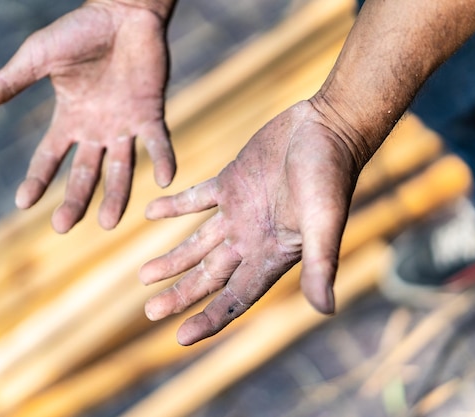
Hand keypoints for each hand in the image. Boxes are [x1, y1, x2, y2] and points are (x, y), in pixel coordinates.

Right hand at [0, 1, 174, 231]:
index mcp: (69, 119)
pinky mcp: (150, 113)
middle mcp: (97, 129)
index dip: (37, 180)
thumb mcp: (40, 56)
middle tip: (64, 226)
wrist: (122, 13)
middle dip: (75, 199)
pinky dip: (162, 159)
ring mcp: (125, 124)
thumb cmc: (80, 31)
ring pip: (121, 167)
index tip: (23, 203)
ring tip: (108, 223)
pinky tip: (164, 179)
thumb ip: (12, 80)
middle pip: (85, 173)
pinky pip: (158, 142)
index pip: (49, 157)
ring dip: (116, 194)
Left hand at [139, 100, 362, 344]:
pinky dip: (175, 206)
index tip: (180, 336)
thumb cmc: (330, 174)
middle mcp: (253, 238)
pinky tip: (151, 212)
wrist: (328, 126)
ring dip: (174, 259)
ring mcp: (239, 210)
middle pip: (211, 276)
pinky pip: (197, 199)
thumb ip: (320, 262)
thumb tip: (325, 310)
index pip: (236, 296)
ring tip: (144, 275)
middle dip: (181, 294)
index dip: (210, 318)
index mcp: (272, 253)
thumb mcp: (324, 219)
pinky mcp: (232, 181)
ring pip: (199, 243)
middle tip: (150, 311)